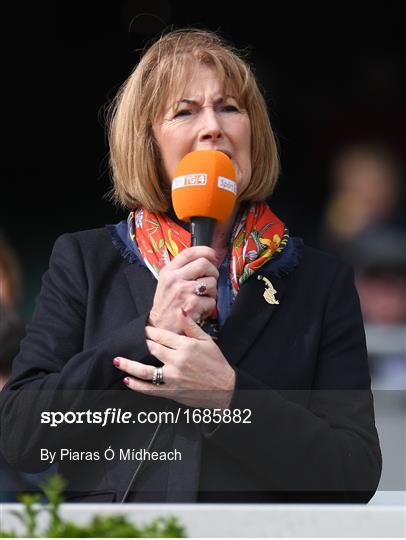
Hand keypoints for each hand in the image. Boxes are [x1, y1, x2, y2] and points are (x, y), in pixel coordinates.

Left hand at [113, 309, 235, 408]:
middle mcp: (176, 361)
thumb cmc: (217, 363)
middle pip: (152, 349)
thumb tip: (180, 310)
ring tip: (117, 360)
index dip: (150, 331)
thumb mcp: (207, 341)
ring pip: (145, 371)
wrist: (225, 388)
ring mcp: (172, 377)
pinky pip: (149, 389)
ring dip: (129, 365)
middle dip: (141, 343)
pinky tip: (127, 380)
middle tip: (132, 338)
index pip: (161, 335)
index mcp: (185, 346)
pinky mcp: (171, 391)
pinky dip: (137, 385)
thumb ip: (191, 326)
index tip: (144, 328)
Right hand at [149, 246, 219, 333]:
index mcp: (168, 271)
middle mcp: (175, 278)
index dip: (205, 251)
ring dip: (212, 293)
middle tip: (211, 280)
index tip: (213, 255)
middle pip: (204, 263)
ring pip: (212, 283)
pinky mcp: (192, 304)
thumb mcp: (167, 283)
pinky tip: (200, 311)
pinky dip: (209, 308)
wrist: (160, 328)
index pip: (189, 252)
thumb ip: (182, 271)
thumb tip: (205, 261)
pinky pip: (211, 301)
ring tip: (202, 300)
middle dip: (213, 272)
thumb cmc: (167, 306)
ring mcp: (184, 291)